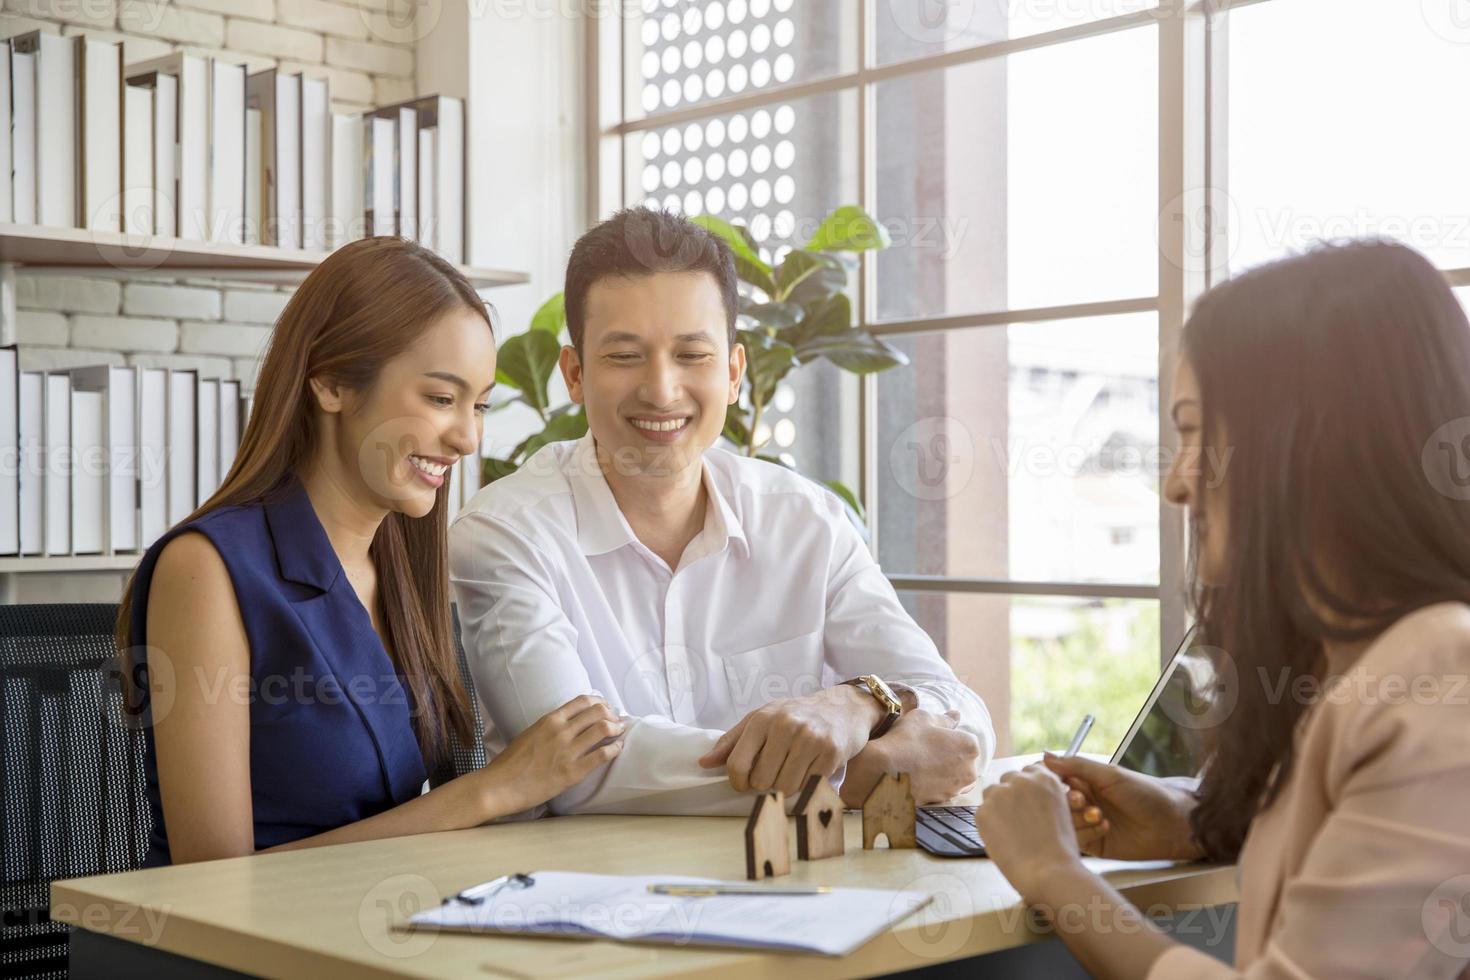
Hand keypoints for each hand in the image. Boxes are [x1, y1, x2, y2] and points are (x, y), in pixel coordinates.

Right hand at [477, 694, 624, 815]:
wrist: (499, 786)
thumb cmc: (511, 763)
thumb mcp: (530, 733)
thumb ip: (550, 727)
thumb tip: (568, 724)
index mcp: (549, 720)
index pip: (583, 701)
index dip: (599, 701)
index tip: (606, 706)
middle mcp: (560, 731)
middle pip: (597, 711)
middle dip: (611, 713)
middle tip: (616, 719)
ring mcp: (567, 751)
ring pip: (603, 728)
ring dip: (616, 728)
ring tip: (620, 731)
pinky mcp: (572, 772)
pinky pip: (602, 755)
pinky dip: (615, 749)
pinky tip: (618, 748)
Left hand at [697, 685, 880, 797]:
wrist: (844, 707)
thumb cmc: (796, 715)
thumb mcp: (761, 719)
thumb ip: (731, 742)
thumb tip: (703, 763)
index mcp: (762, 719)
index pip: (737, 765)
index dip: (738, 783)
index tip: (745, 784)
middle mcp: (785, 726)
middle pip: (761, 781)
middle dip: (765, 785)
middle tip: (774, 774)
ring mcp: (810, 739)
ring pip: (785, 788)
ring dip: (786, 787)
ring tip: (792, 771)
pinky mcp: (831, 753)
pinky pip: (809, 787)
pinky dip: (807, 786)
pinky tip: (810, 770)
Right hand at [841, 709, 980, 806]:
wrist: (886, 772)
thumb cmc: (905, 740)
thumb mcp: (923, 718)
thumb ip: (944, 718)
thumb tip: (956, 716)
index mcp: (969, 746)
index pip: (965, 738)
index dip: (947, 736)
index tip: (931, 736)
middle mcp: (970, 770)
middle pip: (963, 759)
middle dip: (949, 754)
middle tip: (925, 750)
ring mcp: (957, 788)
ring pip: (954, 775)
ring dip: (944, 770)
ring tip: (921, 764)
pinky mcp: (943, 801)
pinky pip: (943, 789)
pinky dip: (935, 783)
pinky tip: (918, 777)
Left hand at [973, 765, 1084, 898]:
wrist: (1048, 870)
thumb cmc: (1059, 849)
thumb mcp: (1062, 811)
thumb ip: (1046, 796)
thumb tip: (1033, 795)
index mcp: (1045, 778)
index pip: (1030, 770)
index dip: (1028, 786)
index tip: (1027, 798)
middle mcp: (1021, 780)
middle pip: (1009, 779)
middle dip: (1012, 795)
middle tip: (1018, 818)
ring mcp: (1000, 794)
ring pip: (992, 792)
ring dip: (998, 805)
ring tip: (1010, 830)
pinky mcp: (983, 811)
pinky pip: (982, 812)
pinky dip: (988, 823)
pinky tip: (1003, 839)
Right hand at [1043, 753, 1202, 860]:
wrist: (1174, 823)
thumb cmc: (1147, 793)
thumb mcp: (1111, 774)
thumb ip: (1078, 766)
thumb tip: (1046, 757)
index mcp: (1087, 781)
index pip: (1056, 779)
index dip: (1050, 780)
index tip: (1047, 781)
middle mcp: (1085, 802)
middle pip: (1057, 802)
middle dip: (1066, 800)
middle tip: (1080, 799)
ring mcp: (1089, 823)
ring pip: (1065, 822)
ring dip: (1079, 817)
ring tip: (1098, 814)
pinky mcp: (1096, 843)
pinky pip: (1078, 839)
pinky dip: (1088, 831)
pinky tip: (1106, 826)